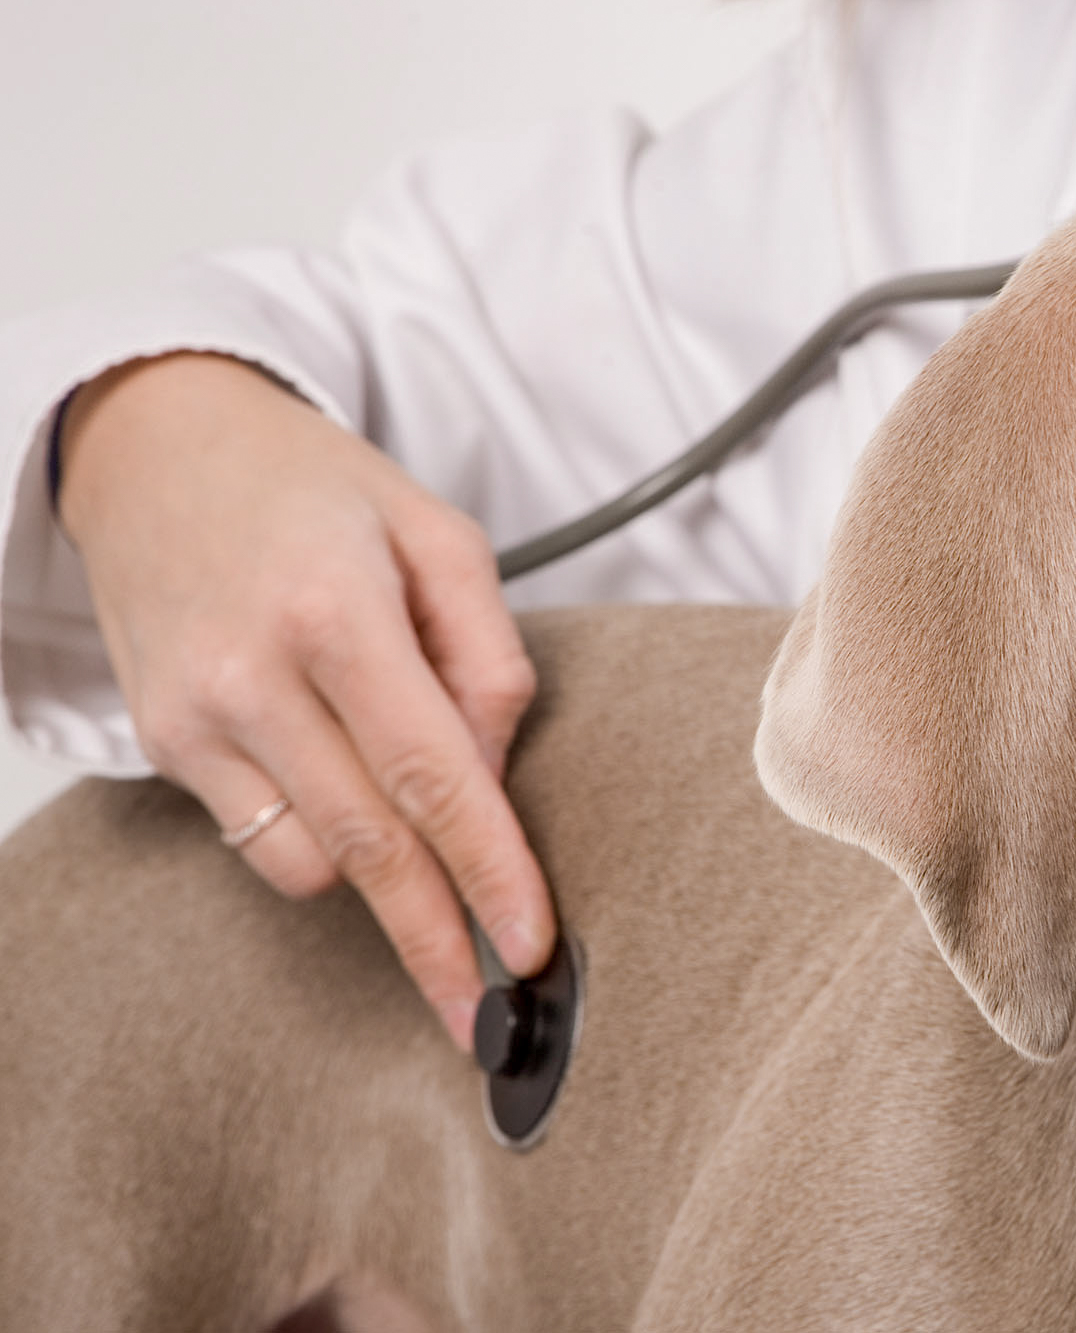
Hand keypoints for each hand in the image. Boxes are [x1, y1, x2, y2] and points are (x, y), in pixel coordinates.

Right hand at [57, 353, 550, 1046]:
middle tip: (490, 1017)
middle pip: (369, 846)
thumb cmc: (313, 489)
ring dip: (383, 882)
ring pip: (311, 861)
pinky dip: (321, 842)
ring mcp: (194, 717)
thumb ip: (486, 656)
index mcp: (337, 612)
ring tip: (430, 853)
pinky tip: (347, 795)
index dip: (487, 871)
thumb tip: (494, 776)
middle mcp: (253, 673)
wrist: (155, 448)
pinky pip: (259, 840)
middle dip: (438, 939)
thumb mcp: (438, 536)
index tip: (529, 945)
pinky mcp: (160, 744)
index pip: (431, 774)